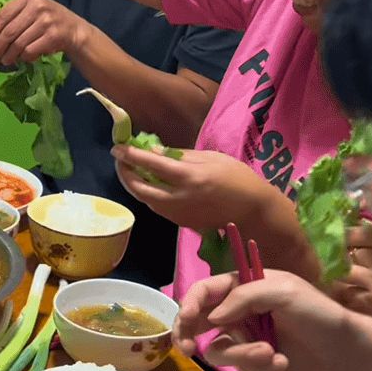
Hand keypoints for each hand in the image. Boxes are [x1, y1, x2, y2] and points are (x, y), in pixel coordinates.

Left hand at [0, 0, 83, 64]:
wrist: (74, 29)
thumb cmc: (47, 20)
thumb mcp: (31, 10)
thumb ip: (13, 16)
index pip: (2, 15)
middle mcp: (37, 6)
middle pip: (8, 32)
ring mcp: (47, 21)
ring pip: (18, 44)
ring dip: (9, 56)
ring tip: (6, 61)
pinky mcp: (54, 36)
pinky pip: (30, 51)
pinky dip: (24, 58)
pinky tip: (23, 59)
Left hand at [113, 144, 270, 230]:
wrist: (254, 212)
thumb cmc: (237, 178)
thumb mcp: (211, 158)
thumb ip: (180, 155)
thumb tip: (152, 152)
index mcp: (188, 177)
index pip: (150, 164)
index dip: (129, 155)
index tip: (117, 148)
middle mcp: (178, 197)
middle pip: (139, 187)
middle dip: (124, 173)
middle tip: (120, 160)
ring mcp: (178, 213)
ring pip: (145, 199)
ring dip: (133, 184)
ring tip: (130, 170)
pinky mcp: (180, 222)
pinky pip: (156, 206)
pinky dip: (147, 194)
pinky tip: (147, 183)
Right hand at [175, 269, 362, 370]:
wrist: (348, 352)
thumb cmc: (318, 313)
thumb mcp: (283, 291)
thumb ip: (243, 296)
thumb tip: (212, 317)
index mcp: (244, 286)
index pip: (205, 290)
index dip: (190, 303)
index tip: (187, 321)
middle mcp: (240, 311)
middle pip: (199, 321)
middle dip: (190, 334)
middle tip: (189, 349)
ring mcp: (248, 338)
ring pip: (221, 349)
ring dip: (243, 354)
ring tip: (270, 355)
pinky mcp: (257, 363)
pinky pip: (242, 368)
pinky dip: (261, 367)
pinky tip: (282, 364)